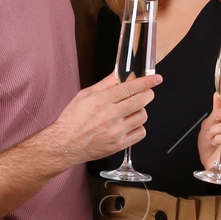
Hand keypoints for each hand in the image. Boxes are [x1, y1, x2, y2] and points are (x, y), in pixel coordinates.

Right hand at [44, 71, 161, 162]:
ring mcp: (116, 131)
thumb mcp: (84, 95)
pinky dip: (139, 127)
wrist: (64, 144)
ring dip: (140, 111)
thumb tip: (118, 74)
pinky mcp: (119, 145)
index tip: (155, 79)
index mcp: (101, 101)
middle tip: (147, 93)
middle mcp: (110, 115)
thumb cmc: (72, 120)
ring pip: (142, 116)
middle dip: (148, 94)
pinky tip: (130, 124)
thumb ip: (104, 84)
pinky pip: (140, 133)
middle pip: (141, 101)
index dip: (146, 82)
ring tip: (131, 111)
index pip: (130, 88)